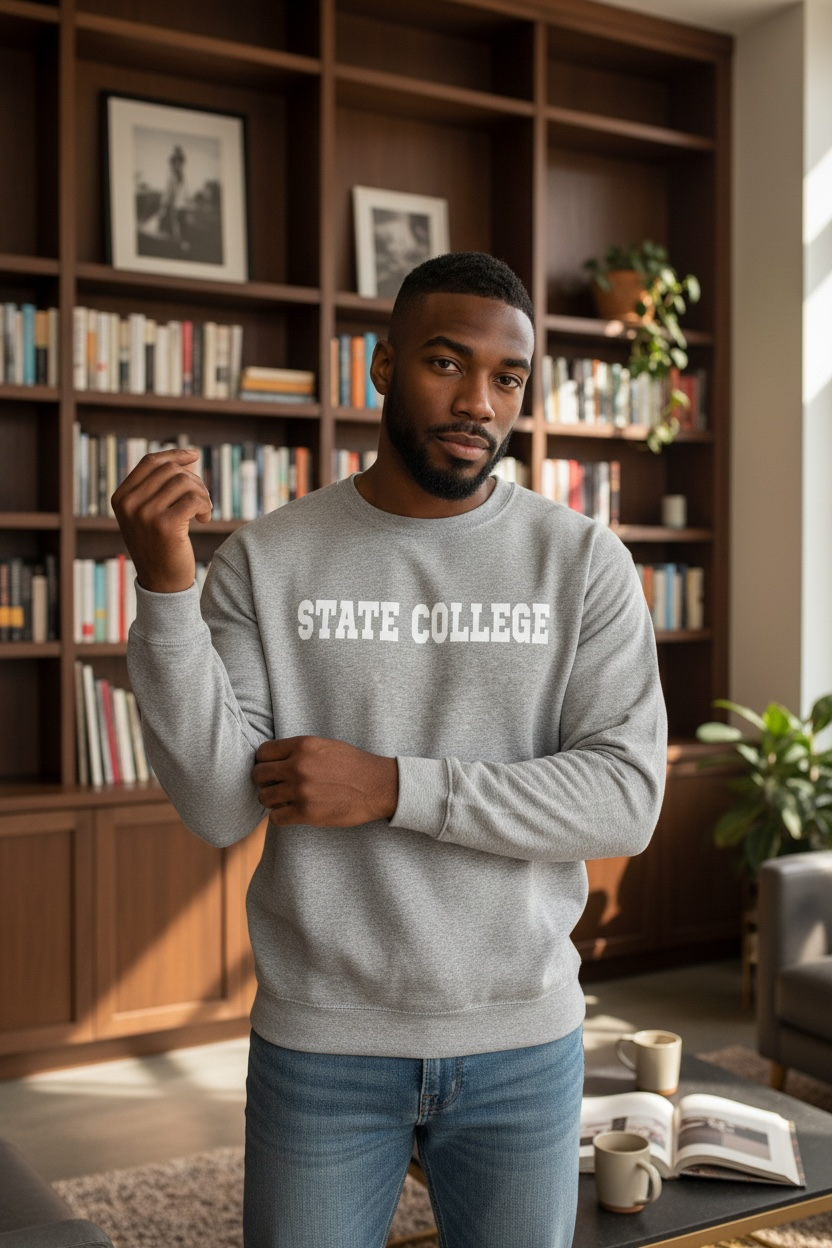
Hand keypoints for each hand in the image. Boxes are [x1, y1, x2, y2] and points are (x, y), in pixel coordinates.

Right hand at [111, 448, 211, 592]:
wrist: (162, 583)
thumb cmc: (160, 546)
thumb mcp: (149, 515)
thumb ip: (158, 488)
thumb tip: (187, 459)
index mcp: (121, 497)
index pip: (150, 462)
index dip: (174, 455)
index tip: (194, 456)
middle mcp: (129, 504)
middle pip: (171, 470)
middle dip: (193, 481)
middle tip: (201, 501)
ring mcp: (145, 514)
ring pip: (185, 482)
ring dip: (202, 495)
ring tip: (202, 512)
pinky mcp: (165, 525)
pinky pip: (194, 498)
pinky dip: (205, 506)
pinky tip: (204, 520)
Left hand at [252, 736, 398, 827]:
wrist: (378, 786)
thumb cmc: (353, 765)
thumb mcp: (325, 746)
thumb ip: (299, 750)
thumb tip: (274, 759)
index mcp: (303, 746)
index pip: (263, 752)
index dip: (264, 761)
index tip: (271, 768)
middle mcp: (298, 766)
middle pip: (259, 774)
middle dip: (264, 781)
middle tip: (276, 785)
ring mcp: (301, 790)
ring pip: (264, 797)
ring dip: (271, 800)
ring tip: (284, 800)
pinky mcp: (306, 813)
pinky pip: (275, 817)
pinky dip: (280, 816)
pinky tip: (290, 812)